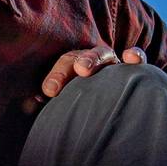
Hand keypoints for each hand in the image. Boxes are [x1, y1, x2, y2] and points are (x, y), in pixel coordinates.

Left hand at [21, 44, 146, 113]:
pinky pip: (137, 58)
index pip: (61, 66)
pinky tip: (131, 58)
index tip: (49, 91)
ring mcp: (111, 64)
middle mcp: (90, 63)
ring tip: (83, 69)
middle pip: (76, 57)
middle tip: (63, 75)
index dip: (56, 76)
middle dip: (69, 65)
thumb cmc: (80, 105)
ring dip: (92, 58)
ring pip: (102, 54)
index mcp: (70, 69)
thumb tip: (29, 104)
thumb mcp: (63, 103)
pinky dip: (135, 55)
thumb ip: (48, 102)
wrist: (111, 111)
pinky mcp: (134, 70)